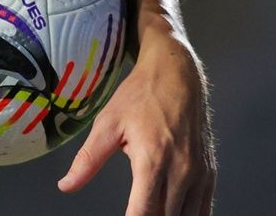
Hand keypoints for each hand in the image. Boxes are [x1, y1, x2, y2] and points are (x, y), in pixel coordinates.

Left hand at [57, 30, 215, 215]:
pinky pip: (203, 209)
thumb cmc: (140, 96)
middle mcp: (181, 170)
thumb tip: (65, 186)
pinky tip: (173, 215)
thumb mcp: (107, 123)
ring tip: (150, 215)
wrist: (177, 74)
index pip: (143, 212)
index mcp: (153, 159)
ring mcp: (199, 173)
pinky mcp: (209, 172)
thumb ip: (87, 160)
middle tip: (133, 215)